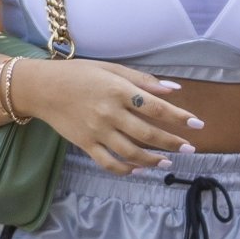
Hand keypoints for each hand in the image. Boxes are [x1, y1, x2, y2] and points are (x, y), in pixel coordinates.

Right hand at [13, 59, 204, 174]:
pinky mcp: (85, 144)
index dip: (179, 117)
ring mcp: (97, 131)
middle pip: (147, 133)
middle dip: (172, 143)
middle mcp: (110, 113)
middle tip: (190, 149)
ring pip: (130, 152)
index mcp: (119, 91)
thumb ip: (143, 80)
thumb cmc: (79, 74)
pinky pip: (107, 162)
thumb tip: (173, 88)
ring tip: (168, 162)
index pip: (156, 107)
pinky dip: (124, 169)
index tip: (197, 124)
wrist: (42, 88)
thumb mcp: (111, 68)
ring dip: (152, 160)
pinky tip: (138, 170)